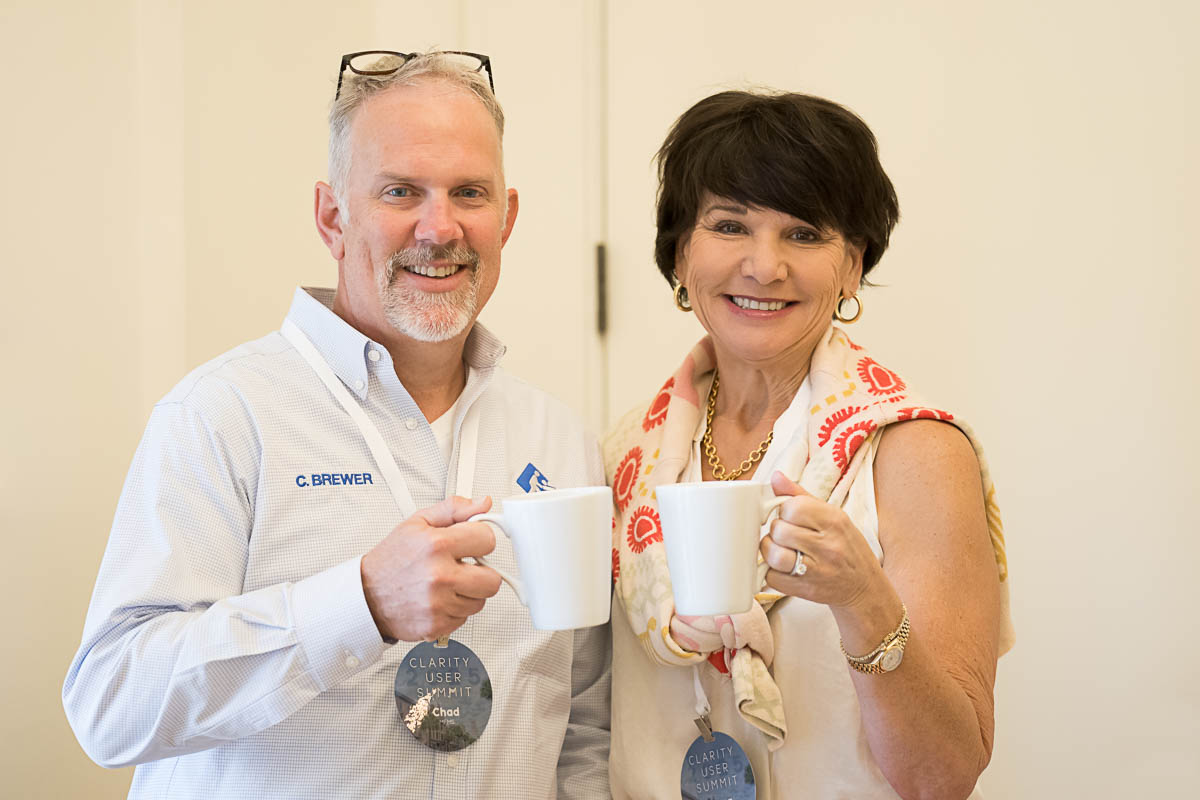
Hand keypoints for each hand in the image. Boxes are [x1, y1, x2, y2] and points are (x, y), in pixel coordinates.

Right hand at [361, 495, 503, 641]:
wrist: (365, 595)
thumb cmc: (392, 559)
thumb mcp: (418, 523)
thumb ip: (454, 509)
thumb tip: (482, 504)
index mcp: (437, 545)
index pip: (488, 540)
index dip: (480, 540)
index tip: (471, 543)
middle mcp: (439, 576)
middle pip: (493, 579)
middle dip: (482, 572)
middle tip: (464, 568)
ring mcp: (438, 604)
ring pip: (480, 601)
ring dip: (468, 593)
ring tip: (446, 583)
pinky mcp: (436, 626)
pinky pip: (465, 619)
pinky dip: (454, 610)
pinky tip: (438, 599)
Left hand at [760, 472, 888, 610]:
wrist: (864, 586)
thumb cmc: (846, 547)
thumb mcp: (832, 516)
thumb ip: (800, 496)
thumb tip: (776, 477)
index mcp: (834, 521)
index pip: (792, 507)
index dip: (784, 510)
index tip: (790, 516)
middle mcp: (827, 545)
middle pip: (779, 530)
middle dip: (777, 530)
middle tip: (787, 535)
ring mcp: (816, 570)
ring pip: (773, 554)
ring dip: (770, 550)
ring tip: (781, 549)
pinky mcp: (805, 590)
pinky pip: (772, 577)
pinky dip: (772, 572)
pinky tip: (784, 567)